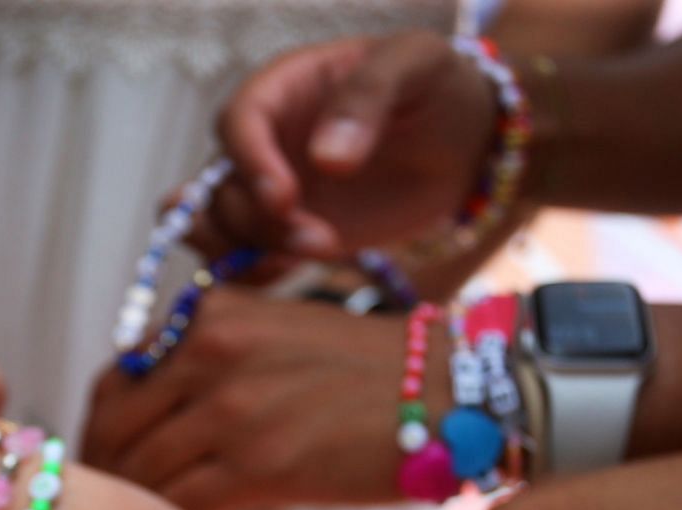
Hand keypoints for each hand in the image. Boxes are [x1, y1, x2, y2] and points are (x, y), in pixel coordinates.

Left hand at [83, 288, 416, 509]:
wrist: (450, 393)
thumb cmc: (373, 373)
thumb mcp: (282, 332)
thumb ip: (215, 356)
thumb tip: (156, 407)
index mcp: (211, 312)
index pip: (118, 378)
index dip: (102, 431)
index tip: (102, 469)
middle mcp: (210, 348)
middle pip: (118, 426)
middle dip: (106, 478)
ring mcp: (231, 405)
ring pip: (145, 470)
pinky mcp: (258, 461)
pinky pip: (185, 507)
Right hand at [203, 33, 497, 258]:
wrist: (462, 144)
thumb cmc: (436, 88)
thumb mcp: (415, 64)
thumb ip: (368, 97)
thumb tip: (326, 159)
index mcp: (284, 89)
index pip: (238, 121)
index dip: (249, 162)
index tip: (284, 198)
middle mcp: (266, 142)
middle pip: (219, 185)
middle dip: (255, 220)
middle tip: (315, 239)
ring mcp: (272, 192)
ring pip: (219, 227)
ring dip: (250, 250)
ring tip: (315, 253)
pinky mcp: (288, 233)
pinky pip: (244, 258)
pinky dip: (253, 274)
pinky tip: (294, 270)